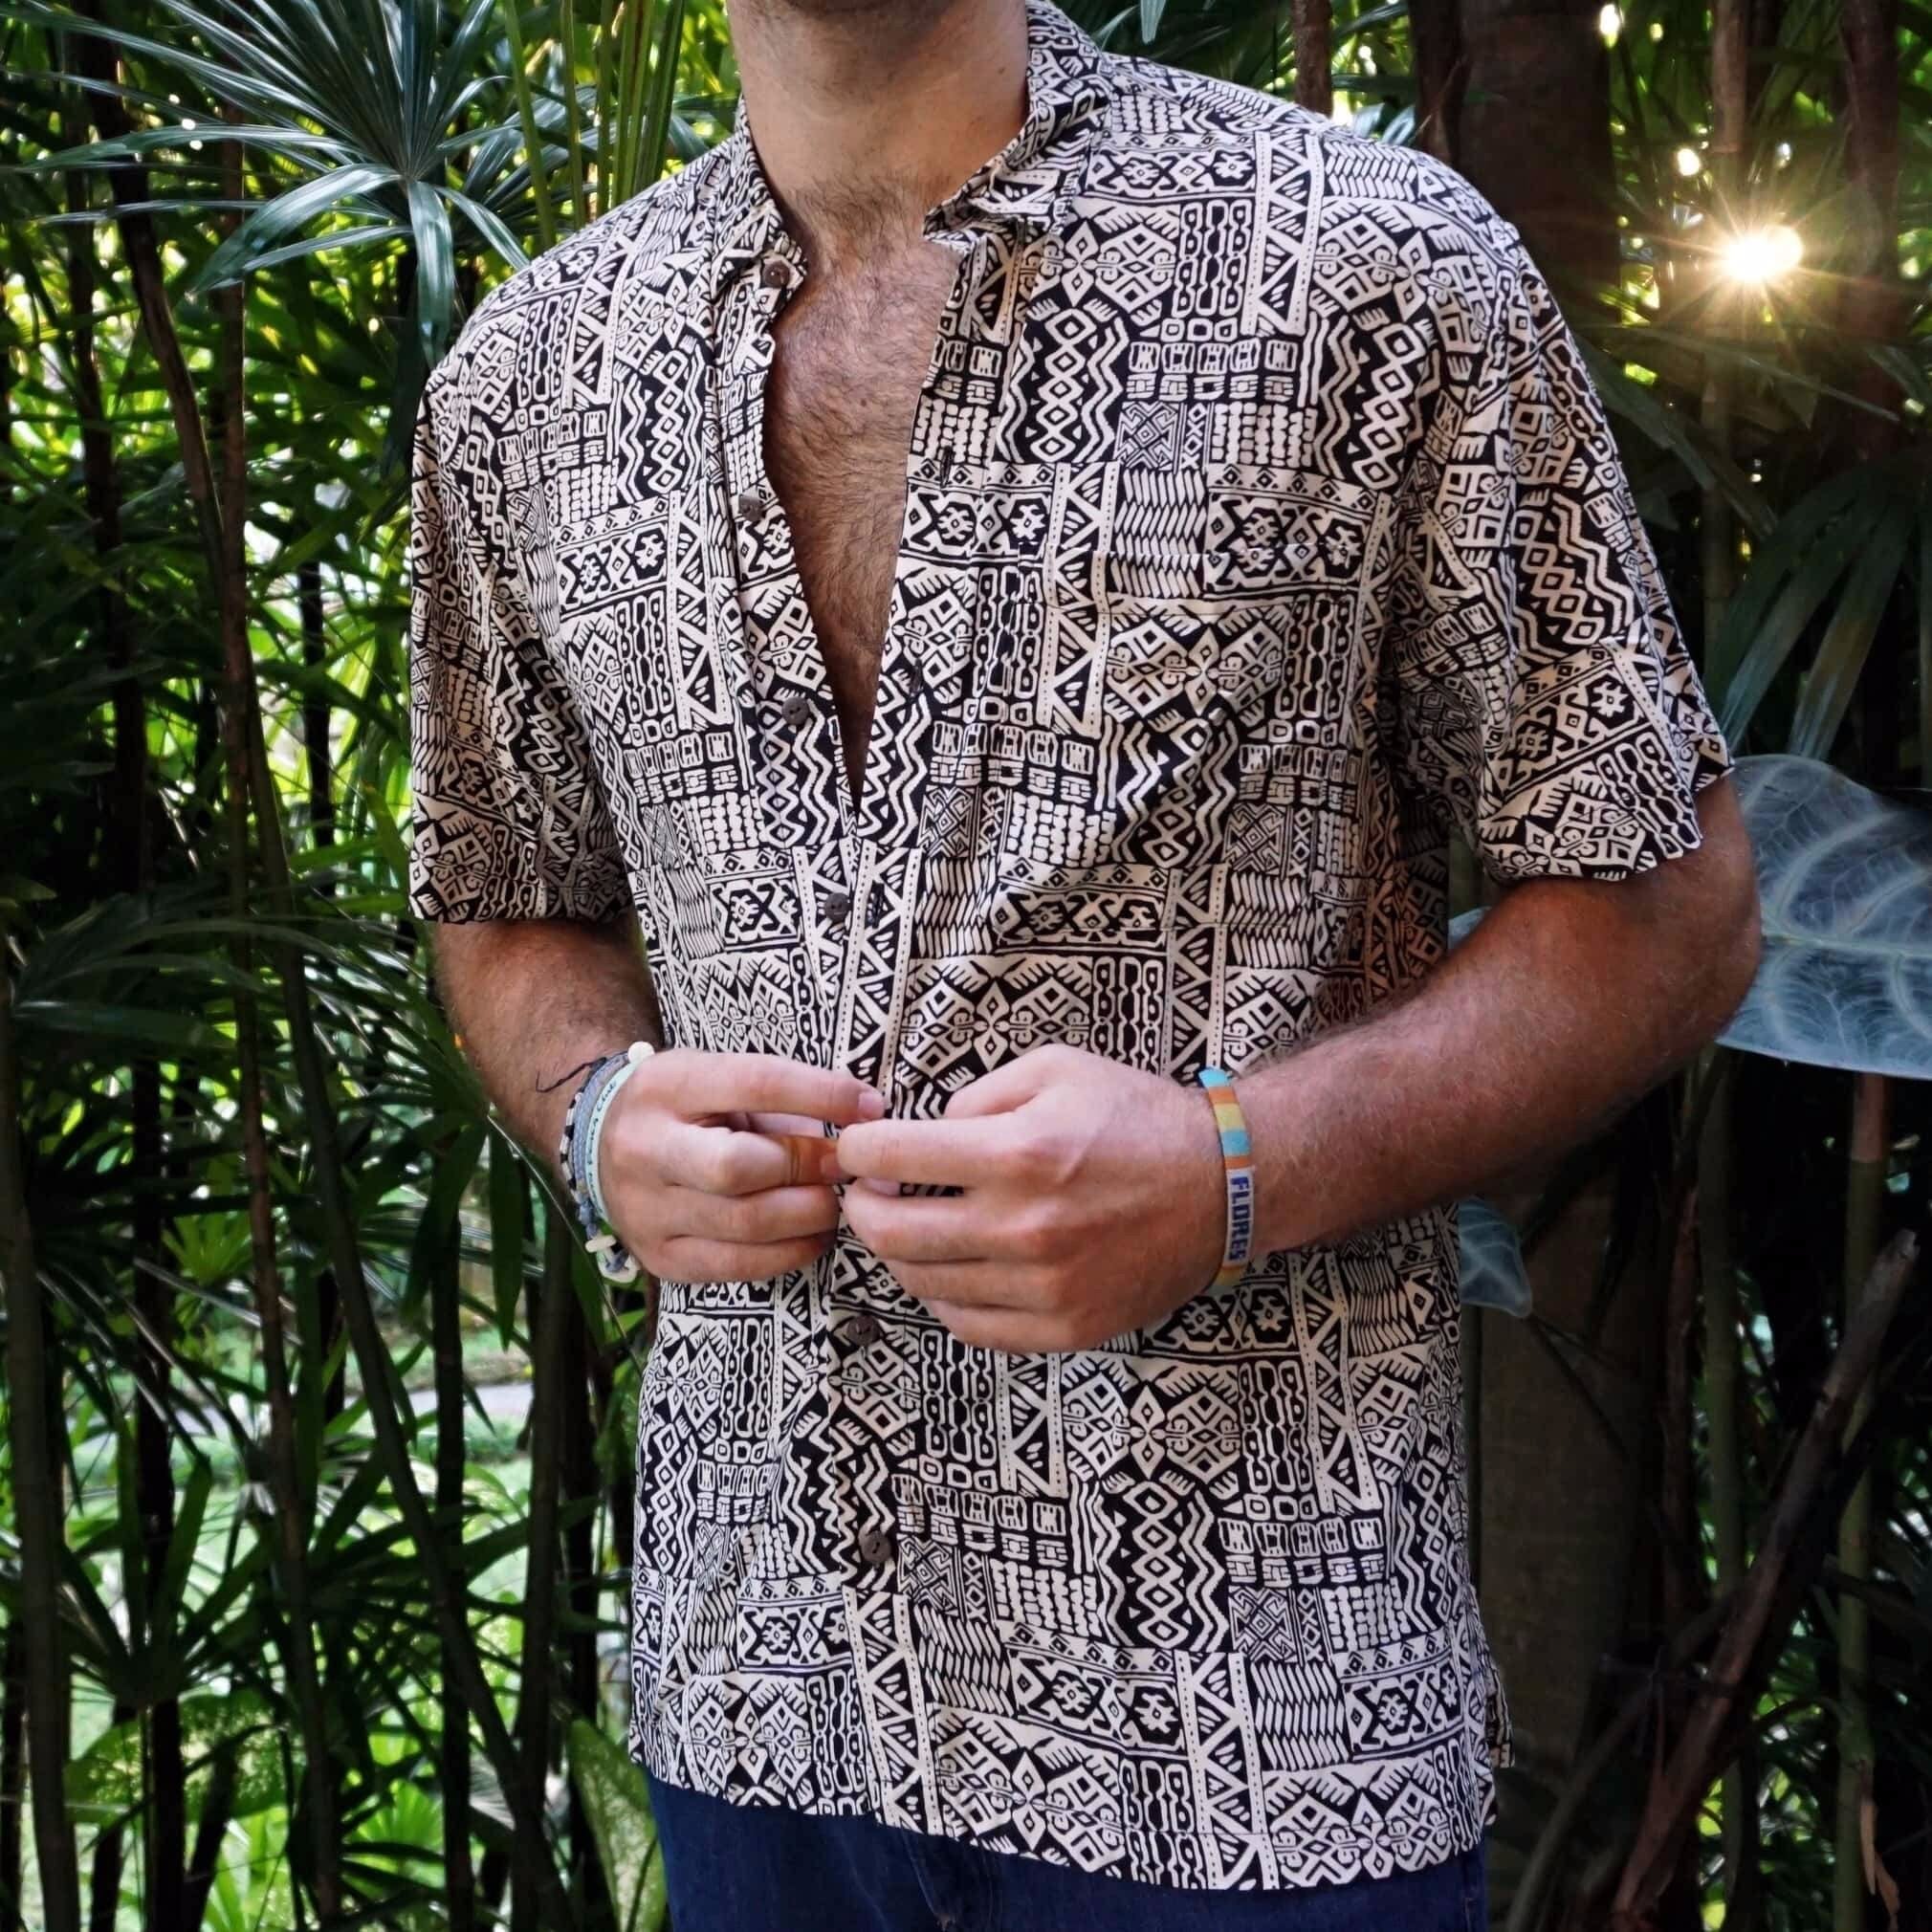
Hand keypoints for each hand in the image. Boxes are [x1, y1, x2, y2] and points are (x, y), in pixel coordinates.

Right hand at [599, 1051, 883, 1282]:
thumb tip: (861, 1124)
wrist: (599, 1141)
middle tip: (846, 1168)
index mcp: (668, 1087)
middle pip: (738, 1168)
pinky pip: (735, 1266)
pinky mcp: (658, 1257)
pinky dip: (788, 1253)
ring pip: (742, 1225)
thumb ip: (780, 1103)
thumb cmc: (685, 1106)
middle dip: (807, 1168)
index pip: (754, 1083)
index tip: (869, 1107)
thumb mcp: (720, 1079)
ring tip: (836, 1203)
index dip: (821, 1095)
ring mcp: (646, 1210)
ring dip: (809, 1217)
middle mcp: (646, 1149)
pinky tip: (813, 1236)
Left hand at [835, 1044, 1226, 1351]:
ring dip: (901, 1254)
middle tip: (867, 1194)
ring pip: (924, 1283)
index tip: (856, 1149)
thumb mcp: (1056, 1069)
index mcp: (1018, 1155)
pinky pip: (970, 1327)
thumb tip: (926, 1134)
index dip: (856, 1150)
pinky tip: (952, 1270)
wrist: (1224, 1186)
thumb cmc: (1137, 1118)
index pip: (890, 1156)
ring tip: (908, 1229)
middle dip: (862, 1208)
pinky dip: (945, 1298)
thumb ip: (978, 1095)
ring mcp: (1043, 1287)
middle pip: (891, 1232)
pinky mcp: (1064, 1328)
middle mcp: (1023, 1228)